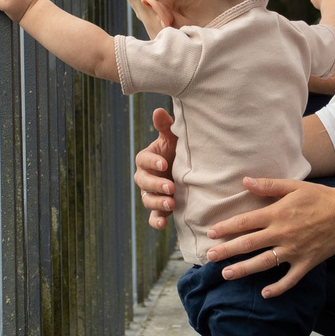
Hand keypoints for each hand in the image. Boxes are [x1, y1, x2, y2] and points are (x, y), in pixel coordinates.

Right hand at [133, 107, 177, 230]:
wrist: (191, 171)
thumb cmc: (180, 150)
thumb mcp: (175, 138)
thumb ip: (166, 127)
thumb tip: (158, 111)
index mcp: (147, 159)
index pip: (144, 160)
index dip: (153, 162)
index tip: (165, 164)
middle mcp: (146, 178)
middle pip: (144, 182)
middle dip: (156, 185)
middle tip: (170, 187)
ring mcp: (151, 194)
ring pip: (148, 200)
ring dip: (158, 203)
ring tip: (171, 204)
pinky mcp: (159, 209)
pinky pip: (153, 217)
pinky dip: (156, 222)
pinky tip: (164, 224)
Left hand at [204, 176, 334, 296]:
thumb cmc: (319, 197)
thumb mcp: (293, 186)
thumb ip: (268, 185)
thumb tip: (245, 181)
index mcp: (277, 214)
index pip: (245, 222)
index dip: (226, 228)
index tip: (211, 234)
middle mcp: (282, 233)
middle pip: (248, 244)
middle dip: (226, 251)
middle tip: (209, 258)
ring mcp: (294, 250)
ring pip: (263, 263)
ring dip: (243, 270)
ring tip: (226, 274)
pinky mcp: (306, 262)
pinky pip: (290, 279)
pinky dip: (278, 288)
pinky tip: (265, 294)